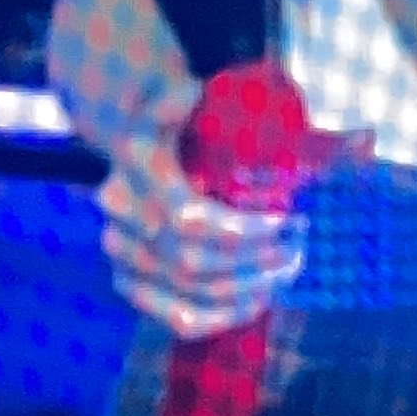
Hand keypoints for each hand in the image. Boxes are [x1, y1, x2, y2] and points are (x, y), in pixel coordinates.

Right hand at [100, 99, 306, 340]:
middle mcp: (120, 214)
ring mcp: (121, 254)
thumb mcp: (178, 98)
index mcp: (134, 165)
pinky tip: (257, 301)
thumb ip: (179, 96)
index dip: (242, 231)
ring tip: (285, 273)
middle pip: (192, 262)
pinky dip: (224, 317)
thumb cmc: (177, 125)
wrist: (141, 153)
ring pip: (190, 294)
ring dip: (247, 290)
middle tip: (296, 250)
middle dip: (253, 261)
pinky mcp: (128, 285)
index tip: (286, 222)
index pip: (189, 220)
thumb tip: (188, 94)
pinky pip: (180, 321)